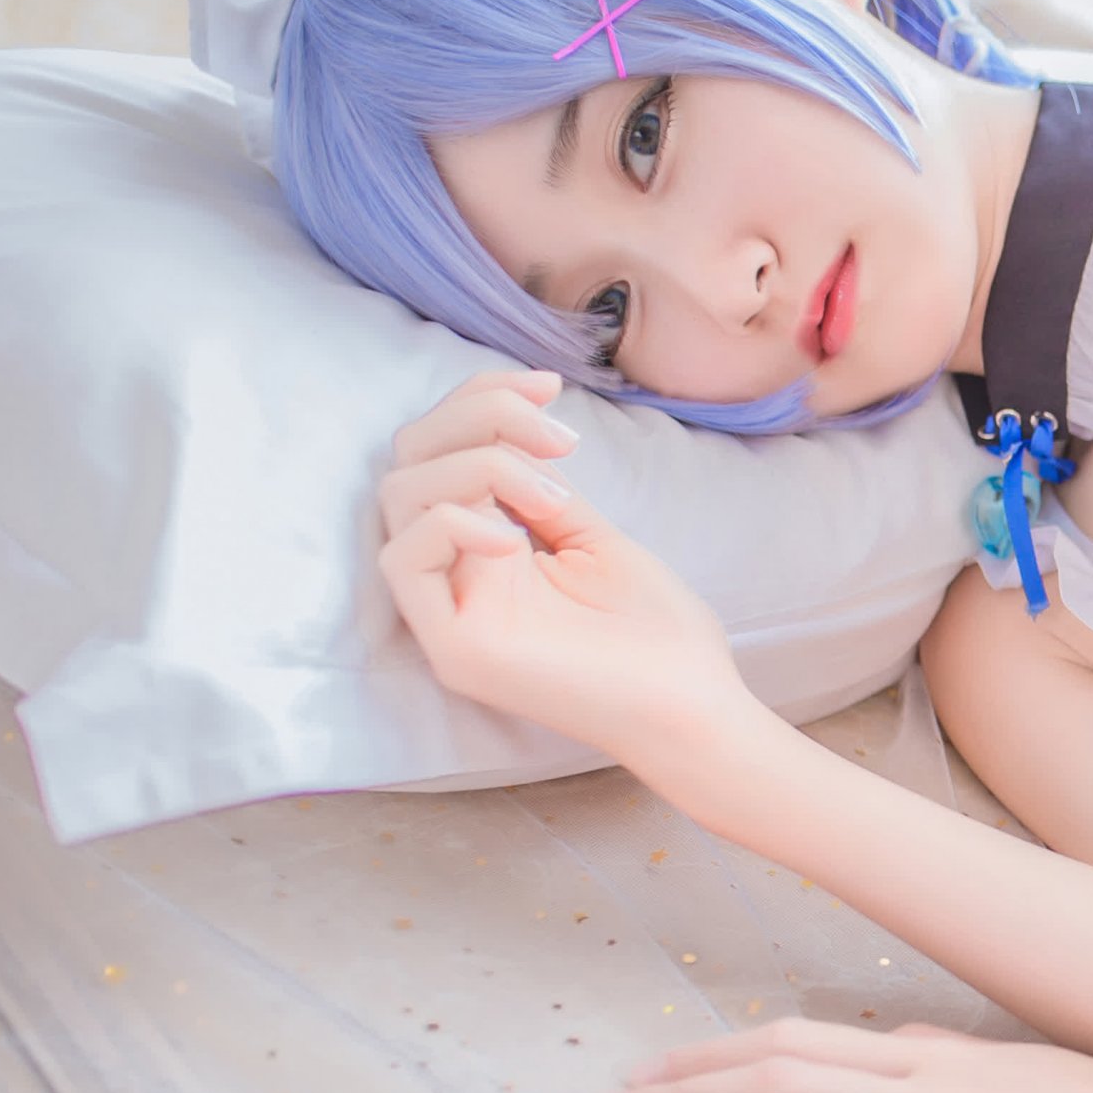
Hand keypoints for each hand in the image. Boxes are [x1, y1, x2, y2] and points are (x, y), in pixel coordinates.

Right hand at [375, 368, 751, 764]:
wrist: (693, 706)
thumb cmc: (658, 631)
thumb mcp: (593, 534)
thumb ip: (537, 486)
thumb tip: (509, 429)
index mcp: (486, 548)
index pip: (440, 450)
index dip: (481, 398)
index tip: (550, 386)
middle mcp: (454, 576)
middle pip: (408, 461)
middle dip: (477, 419)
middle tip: (559, 442)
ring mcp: (446, 613)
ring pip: (399, 498)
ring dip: (480, 469)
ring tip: (556, 501)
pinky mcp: (452, 647)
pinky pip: (402, 561)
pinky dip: (451, 523)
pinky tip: (514, 538)